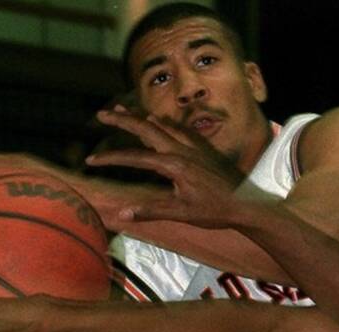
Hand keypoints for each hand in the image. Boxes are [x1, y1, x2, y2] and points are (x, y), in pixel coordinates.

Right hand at [87, 107, 245, 226]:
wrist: (247, 204)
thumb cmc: (216, 212)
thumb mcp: (182, 214)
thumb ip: (152, 210)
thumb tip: (123, 214)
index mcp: (173, 165)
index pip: (134, 157)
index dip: (110, 158)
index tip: (91, 160)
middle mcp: (181, 149)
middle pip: (145, 127)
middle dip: (121, 120)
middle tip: (101, 114)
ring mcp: (193, 145)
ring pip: (161, 123)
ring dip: (139, 117)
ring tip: (122, 110)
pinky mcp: (203, 147)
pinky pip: (178, 127)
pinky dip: (162, 121)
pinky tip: (157, 120)